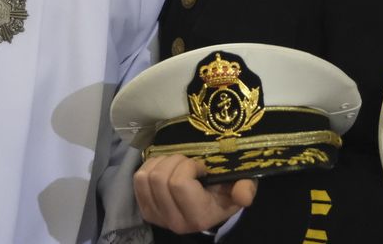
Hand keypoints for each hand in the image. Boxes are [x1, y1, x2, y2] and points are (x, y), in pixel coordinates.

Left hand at [134, 154, 257, 233]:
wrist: (211, 207)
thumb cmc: (226, 192)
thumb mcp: (242, 187)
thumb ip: (245, 189)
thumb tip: (244, 195)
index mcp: (198, 217)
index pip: (179, 184)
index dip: (188, 166)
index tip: (201, 167)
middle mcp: (175, 222)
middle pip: (160, 179)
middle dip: (174, 160)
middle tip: (188, 161)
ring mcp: (157, 217)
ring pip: (146, 177)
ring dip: (161, 162)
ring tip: (176, 163)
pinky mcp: (146, 210)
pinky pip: (137, 179)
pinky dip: (149, 166)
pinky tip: (164, 167)